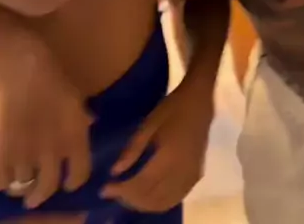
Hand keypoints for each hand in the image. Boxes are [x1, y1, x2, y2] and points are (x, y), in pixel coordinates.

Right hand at [0, 30, 92, 207]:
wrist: (17, 62)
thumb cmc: (46, 66)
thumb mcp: (71, 90)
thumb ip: (78, 113)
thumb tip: (87, 123)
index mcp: (75, 135)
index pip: (80, 174)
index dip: (73, 180)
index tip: (66, 181)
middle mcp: (53, 150)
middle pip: (46, 188)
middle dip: (39, 194)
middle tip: (32, 196)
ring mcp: (25, 154)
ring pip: (21, 184)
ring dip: (18, 181)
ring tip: (14, 175)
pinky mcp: (2, 154)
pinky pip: (0, 179)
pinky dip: (0, 178)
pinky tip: (1, 169)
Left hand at [101, 81, 212, 211]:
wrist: (199, 100)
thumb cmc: (172, 107)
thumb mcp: (149, 123)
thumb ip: (133, 148)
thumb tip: (115, 171)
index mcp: (168, 157)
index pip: (140, 184)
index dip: (121, 190)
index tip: (105, 189)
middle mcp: (181, 171)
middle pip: (152, 198)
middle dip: (131, 199)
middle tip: (115, 192)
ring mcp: (191, 175)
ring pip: (165, 202)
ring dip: (145, 203)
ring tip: (130, 195)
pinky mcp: (197, 174)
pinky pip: (177, 197)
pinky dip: (161, 202)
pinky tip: (151, 196)